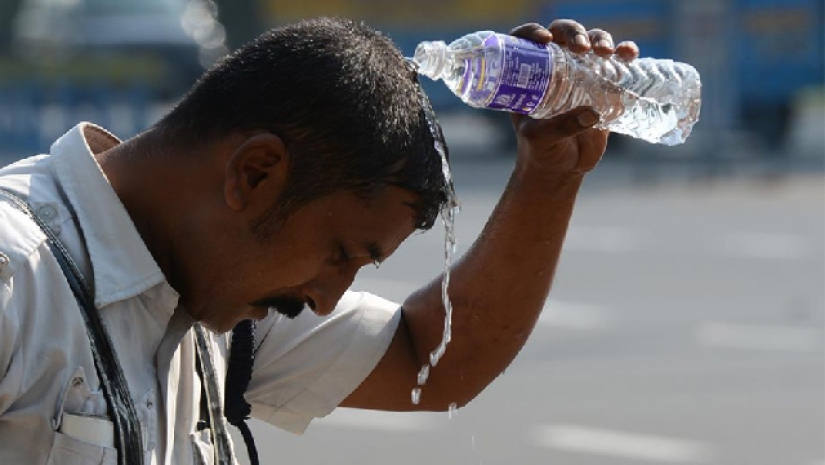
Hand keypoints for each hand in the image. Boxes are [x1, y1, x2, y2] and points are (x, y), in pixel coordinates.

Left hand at [509, 20, 639, 175]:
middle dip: (574, 33)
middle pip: (564, 35)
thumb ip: (561, 127)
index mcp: (531, 75)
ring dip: (600, 39)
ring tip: (605, 52)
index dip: (532, 33)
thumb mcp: (541, 138)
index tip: (544, 40)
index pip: (527, 42)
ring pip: (592, 43)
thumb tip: (591, 114)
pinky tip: (629, 53)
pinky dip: (624, 53)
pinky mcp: (605, 86)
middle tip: (581, 48)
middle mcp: (555, 68)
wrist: (563, 167)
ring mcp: (582, 74)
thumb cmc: (541, 150)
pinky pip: (616, 63)